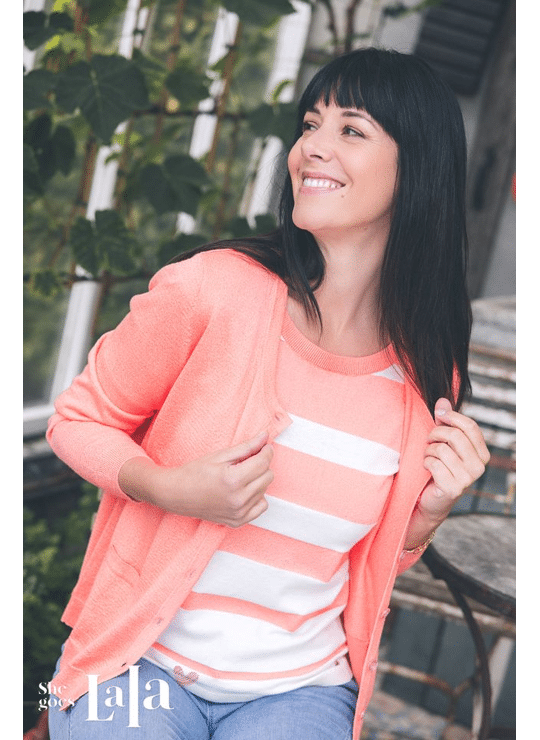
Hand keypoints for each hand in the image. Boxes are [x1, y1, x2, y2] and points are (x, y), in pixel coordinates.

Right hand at [119, 432, 273, 526]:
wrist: (176, 494)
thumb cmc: (195, 472)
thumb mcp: (220, 455)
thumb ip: (247, 447)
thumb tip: (265, 436)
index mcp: (233, 480)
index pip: (264, 462)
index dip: (266, 451)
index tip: (264, 445)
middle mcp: (238, 499)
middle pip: (268, 476)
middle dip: (261, 465)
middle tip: (247, 460)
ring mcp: (238, 513)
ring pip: (265, 490)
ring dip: (258, 480)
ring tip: (240, 476)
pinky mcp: (238, 521)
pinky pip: (261, 507)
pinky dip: (256, 497)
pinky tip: (243, 490)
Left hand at [419, 398, 490, 523]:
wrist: (430, 499)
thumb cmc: (437, 467)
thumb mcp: (442, 442)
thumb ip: (444, 421)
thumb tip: (442, 400)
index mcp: (481, 453)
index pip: (470, 427)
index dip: (452, 417)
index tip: (439, 415)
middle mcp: (479, 467)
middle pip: (455, 436)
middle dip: (436, 434)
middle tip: (428, 440)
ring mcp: (468, 479)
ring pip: (442, 450)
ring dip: (428, 451)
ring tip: (428, 457)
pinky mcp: (454, 488)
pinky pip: (434, 464)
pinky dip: (426, 463)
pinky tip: (427, 469)